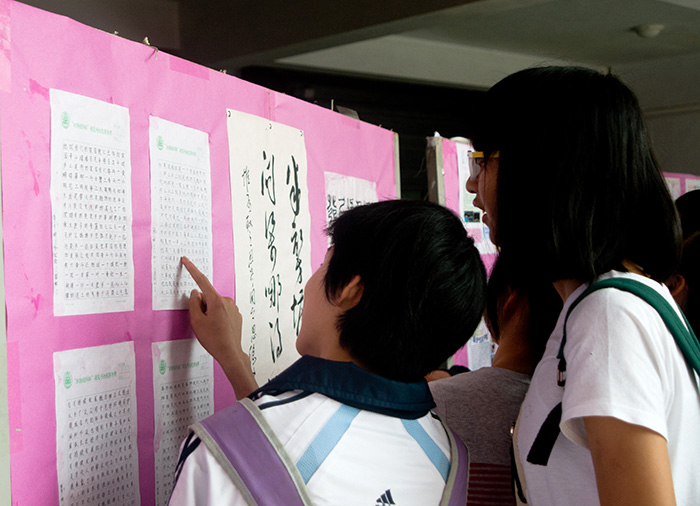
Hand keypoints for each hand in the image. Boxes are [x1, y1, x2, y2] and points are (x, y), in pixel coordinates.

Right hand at [182, 256, 257, 398]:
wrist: (230, 353)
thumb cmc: (213, 339)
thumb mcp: (196, 321)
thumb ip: (193, 304)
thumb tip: (195, 293)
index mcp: (216, 300)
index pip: (201, 281)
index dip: (192, 270)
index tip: (186, 260)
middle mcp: (227, 301)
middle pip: (207, 297)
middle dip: (201, 307)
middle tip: (202, 323)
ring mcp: (233, 308)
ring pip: (215, 305)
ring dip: (210, 313)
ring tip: (211, 329)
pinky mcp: (236, 315)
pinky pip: (222, 311)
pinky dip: (217, 317)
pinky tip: (218, 329)